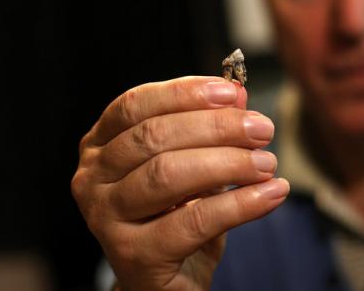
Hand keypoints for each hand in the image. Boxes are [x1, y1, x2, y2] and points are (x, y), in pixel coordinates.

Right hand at [71, 76, 288, 289]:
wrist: (167, 280)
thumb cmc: (177, 213)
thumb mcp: (194, 162)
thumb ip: (210, 127)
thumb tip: (238, 94)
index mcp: (100, 144)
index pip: (136, 103)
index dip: (185, 92)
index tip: (233, 92)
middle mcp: (92, 178)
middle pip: (154, 137)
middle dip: (217, 127)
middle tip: (262, 129)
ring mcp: (105, 218)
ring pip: (168, 175)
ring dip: (229, 163)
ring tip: (267, 163)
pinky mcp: (132, 256)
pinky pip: (192, 221)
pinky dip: (239, 204)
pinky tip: (271, 194)